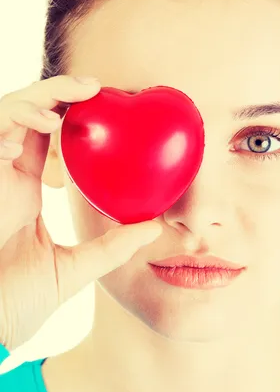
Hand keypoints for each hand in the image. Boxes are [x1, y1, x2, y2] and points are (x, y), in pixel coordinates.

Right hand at [0, 75, 160, 350]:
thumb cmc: (14, 305)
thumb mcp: (72, 269)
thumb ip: (110, 249)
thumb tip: (153, 229)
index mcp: (25, 191)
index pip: (45, 137)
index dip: (69, 114)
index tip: (106, 106)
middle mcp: (5, 176)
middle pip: (27, 114)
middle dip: (58, 91)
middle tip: (97, 87)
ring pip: (6, 113)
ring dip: (39, 98)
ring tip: (77, 98)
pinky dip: (13, 123)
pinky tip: (42, 130)